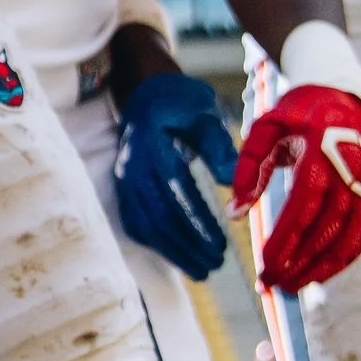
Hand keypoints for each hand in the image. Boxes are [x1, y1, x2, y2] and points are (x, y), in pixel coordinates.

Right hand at [112, 68, 236, 277]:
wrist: (145, 92)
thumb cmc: (180, 102)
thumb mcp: (204, 115)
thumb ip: (219, 149)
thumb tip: (236, 186)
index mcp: (152, 147)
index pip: (176, 193)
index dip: (198, 223)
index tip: (222, 245)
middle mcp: (132, 167)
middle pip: (158, 217)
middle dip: (187, 246)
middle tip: (216, 264)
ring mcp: (124, 180)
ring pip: (145, 225)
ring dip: (173, 251)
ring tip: (202, 268)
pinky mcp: (124, 189)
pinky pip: (136, 222)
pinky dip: (156, 244)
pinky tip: (178, 255)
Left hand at [233, 85, 360, 290]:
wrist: (342, 97)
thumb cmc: (298, 114)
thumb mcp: (266, 128)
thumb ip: (248, 167)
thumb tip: (233, 212)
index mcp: (321, 154)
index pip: (303, 207)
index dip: (285, 240)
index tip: (264, 266)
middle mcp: (350, 174)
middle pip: (325, 229)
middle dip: (297, 262)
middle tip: (271, 285)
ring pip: (347, 238)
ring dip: (320, 268)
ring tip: (292, 286)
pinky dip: (344, 259)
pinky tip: (321, 274)